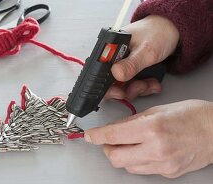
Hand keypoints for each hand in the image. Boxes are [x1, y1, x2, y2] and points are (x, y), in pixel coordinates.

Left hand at [84, 100, 212, 177]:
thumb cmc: (192, 115)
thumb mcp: (157, 110)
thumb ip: (132, 121)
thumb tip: (114, 128)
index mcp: (152, 128)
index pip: (113, 136)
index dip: (96, 136)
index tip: (90, 136)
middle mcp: (156, 149)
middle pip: (116, 158)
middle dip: (106, 149)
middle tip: (107, 140)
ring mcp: (163, 164)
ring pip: (128, 166)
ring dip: (121, 155)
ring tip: (127, 143)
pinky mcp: (168, 172)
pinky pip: (143, 170)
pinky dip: (137, 160)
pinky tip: (142, 150)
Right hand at [106, 15, 178, 99]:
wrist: (172, 28)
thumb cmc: (158, 32)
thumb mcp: (146, 50)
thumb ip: (131, 64)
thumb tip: (116, 74)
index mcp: (109, 49)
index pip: (99, 73)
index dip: (106, 86)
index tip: (121, 92)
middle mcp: (113, 58)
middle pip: (109, 83)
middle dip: (126, 90)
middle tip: (139, 87)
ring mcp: (122, 65)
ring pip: (123, 87)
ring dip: (138, 89)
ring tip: (149, 83)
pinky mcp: (131, 70)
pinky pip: (132, 85)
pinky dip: (143, 87)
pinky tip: (152, 82)